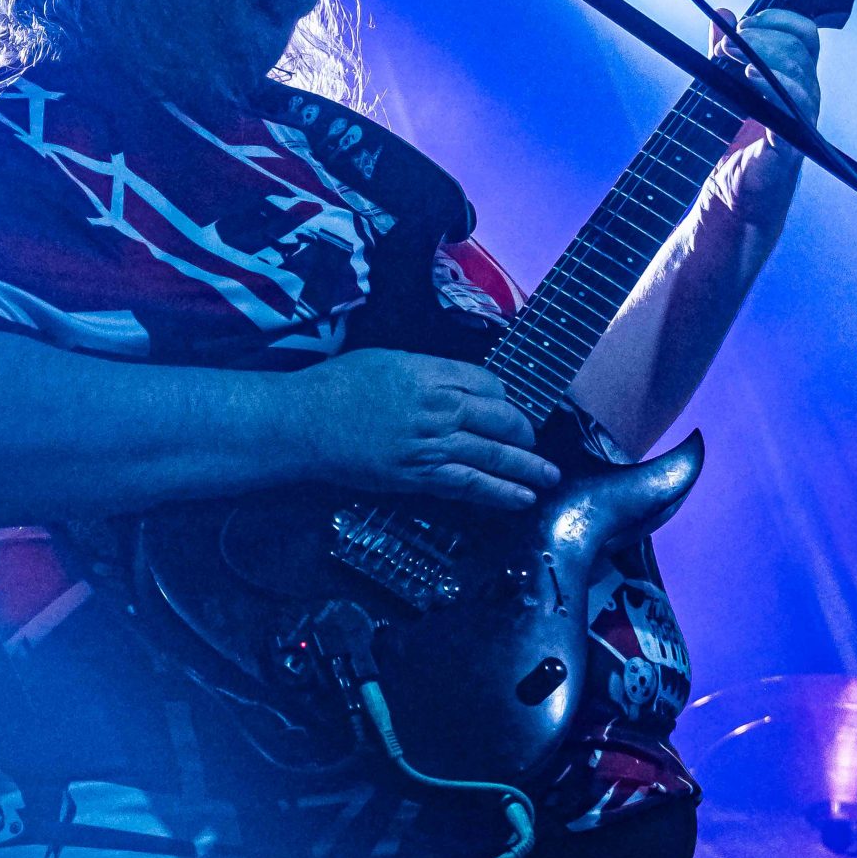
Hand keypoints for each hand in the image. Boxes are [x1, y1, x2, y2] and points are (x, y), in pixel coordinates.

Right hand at [293, 350, 559, 510]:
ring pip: (494, 456)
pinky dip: (500, 492)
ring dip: (528, 468)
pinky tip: (522, 497)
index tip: (509, 405)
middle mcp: (440, 408)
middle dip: (524, 432)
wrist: (305, 423)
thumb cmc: (338, 386)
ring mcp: (431, 445)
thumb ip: (427, 370)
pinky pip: (470, 485)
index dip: (505, 396)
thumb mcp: (388, 360)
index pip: (489, 383)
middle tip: (534, 441)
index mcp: (432, 373)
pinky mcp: (419, 476)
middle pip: (501, 419)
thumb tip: (456, 383)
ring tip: (550, 477)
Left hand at [730, 4, 822, 135]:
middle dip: (762, 36)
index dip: (779, 20)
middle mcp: (803, 93)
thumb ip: (723, 52)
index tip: (746, 23)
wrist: (734, 194)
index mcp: (793, 78)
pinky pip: (796, 102)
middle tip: (730, 41)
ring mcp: (802, 116)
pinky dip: (774, 83)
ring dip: (763, 54)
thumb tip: (722, 14)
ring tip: (732, 55)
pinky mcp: (794, 138)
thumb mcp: (722, 87)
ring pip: (799, 70)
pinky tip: (750, 77)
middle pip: (799, 47)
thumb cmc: (735, 145)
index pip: (803, 34)